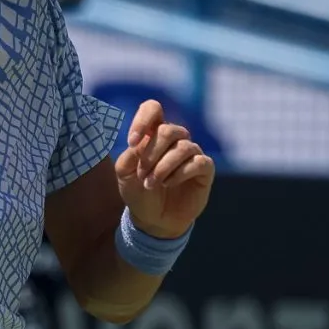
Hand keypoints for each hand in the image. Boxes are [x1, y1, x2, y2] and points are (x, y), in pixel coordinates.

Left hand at [114, 99, 213, 238]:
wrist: (153, 219)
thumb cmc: (138, 191)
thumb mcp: (124, 173)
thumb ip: (129, 155)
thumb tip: (142, 143)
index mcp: (152, 134)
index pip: (153, 108)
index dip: (143, 120)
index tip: (132, 142)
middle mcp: (173, 139)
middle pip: (167, 130)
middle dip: (151, 153)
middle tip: (142, 174)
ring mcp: (191, 153)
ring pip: (183, 147)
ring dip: (163, 167)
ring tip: (151, 183)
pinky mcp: (204, 169)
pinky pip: (198, 162)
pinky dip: (180, 173)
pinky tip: (168, 183)